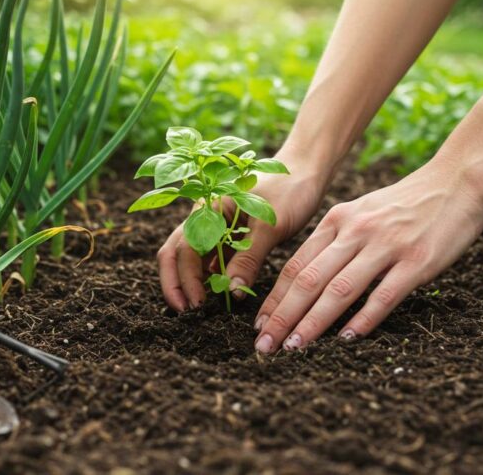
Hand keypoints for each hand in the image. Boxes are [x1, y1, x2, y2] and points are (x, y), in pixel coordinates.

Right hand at [156, 151, 328, 311]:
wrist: (306, 172)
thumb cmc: (289, 190)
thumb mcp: (270, 226)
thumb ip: (248, 258)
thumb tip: (231, 292)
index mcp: (208, 209)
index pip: (185, 249)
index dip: (185, 279)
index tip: (197, 304)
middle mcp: (206, 217)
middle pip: (176, 252)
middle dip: (175, 282)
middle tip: (185, 311)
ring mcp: (216, 226)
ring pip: (192, 256)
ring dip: (190, 281)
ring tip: (198, 307)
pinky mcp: (231, 235)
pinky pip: (213, 258)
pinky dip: (210, 276)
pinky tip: (219, 292)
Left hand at [253, 157, 482, 352]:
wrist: (458, 180)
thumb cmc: (407, 203)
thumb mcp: (361, 212)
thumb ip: (336, 240)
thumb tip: (308, 278)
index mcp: (337, 220)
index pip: (296, 265)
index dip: (274, 298)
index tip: (259, 325)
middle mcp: (355, 232)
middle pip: (309, 280)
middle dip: (283, 317)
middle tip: (265, 346)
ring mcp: (385, 246)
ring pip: (339, 290)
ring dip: (313, 323)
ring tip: (295, 347)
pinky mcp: (416, 261)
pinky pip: (384, 295)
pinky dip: (363, 319)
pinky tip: (346, 338)